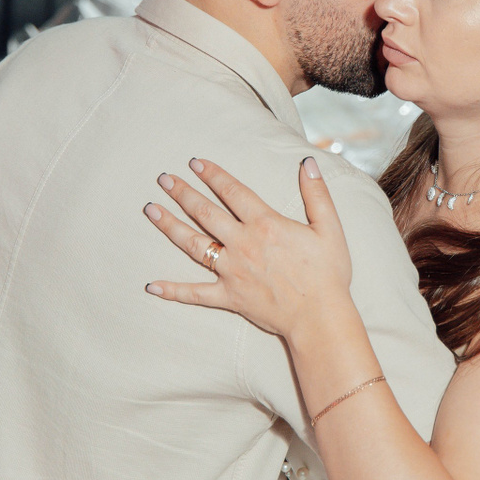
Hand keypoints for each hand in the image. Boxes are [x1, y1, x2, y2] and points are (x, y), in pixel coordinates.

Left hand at [144, 156, 352, 338]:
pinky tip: (151, 286)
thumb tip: (308, 163)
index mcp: (265, 224)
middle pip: (205, 212)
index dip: (213, 175)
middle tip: (163, 179)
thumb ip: (317, 194)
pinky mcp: (228, 297)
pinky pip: (195, 294)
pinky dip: (173, 291)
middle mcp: (242, 244)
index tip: (195, 163)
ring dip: (170, 226)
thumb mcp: (329, 228)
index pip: (232, 192)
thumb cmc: (327, 274)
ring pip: (194, 244)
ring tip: (151, 210)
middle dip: (182, 193)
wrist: (319, 316)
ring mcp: (232, 272)